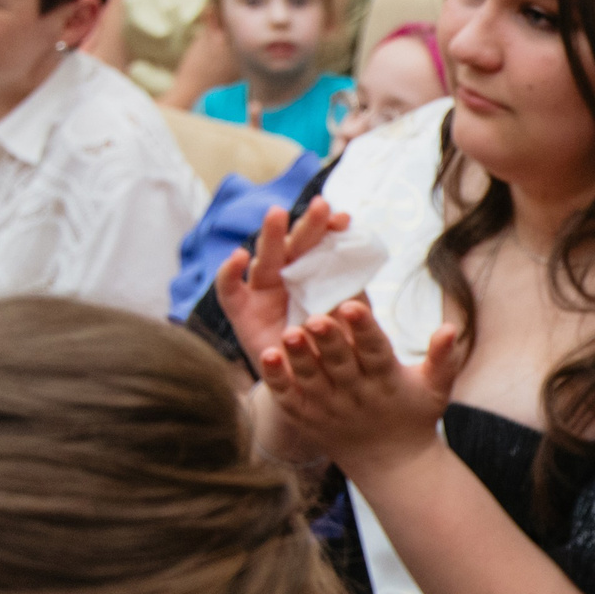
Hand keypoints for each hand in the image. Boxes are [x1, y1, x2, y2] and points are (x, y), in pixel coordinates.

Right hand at [217, 197, 350, 374]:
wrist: (311, 388)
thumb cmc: (334, 349)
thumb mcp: (349, 320)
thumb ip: (353, 290)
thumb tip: (365, 257)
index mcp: (314, 274)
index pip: (320, 245)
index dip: (329, 230)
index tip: (344, 219)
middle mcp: (286, 277)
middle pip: (294, 246)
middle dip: (307, 226)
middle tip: (321, 205)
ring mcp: (262, 293)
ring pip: (264, 259)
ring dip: (270, 236)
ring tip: (277, 214)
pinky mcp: (241, 313)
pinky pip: (229, 290)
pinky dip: (229, 272)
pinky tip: (239, 256)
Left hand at [257, 300, 465, 483]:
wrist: (391, 464)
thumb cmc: (414, 416)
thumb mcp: (435, 389)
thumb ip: (442, 358)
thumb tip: (451, 327)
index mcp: (387, 381)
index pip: (375, 351)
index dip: (364, 329)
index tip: (352, 306)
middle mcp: (357, 395)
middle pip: (340, 363)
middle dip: (328, 340)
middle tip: (315, 317)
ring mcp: (329, 408)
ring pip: (311, 379)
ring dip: (299, 357)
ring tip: (288, 332)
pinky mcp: (307, 418)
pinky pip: (288, 398)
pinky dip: (277, 380)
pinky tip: (267, 356)